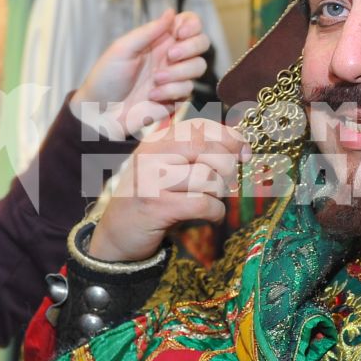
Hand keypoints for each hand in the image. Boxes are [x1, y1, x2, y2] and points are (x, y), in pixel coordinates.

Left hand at [71, 9, 211, 138]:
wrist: (102, 112)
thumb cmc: (106, 78)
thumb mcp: (123, 48)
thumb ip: (149, 31)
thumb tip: (171, 11)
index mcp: (159, 39)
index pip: (189, 22)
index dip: (192, 24)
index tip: (181, 32)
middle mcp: (170, 55)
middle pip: (202, 42)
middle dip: (190, 48)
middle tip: (169, 56)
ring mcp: (175, 76)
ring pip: (198, 66)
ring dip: (177, 73)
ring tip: (154, 80)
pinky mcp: (177, 97)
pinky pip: (188, 90)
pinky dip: (170, 91)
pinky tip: (152, 96)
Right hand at [86, 118, 247, 261]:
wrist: (116, 234)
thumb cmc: (151, 199)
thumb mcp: (168, 168)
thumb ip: (196, 154)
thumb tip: (240, 146)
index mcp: (157, 140)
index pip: (200, 127)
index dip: (229, 137)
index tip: (244, 153)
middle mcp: (153, 154)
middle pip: (207, 148)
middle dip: (227, 167)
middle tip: (227, 183)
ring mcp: (152, 179)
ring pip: (207, 177)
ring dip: (220, 193)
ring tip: (212, 201)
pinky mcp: (156, 206)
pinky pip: (202, 204)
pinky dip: (216, 212)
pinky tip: (212, 216)